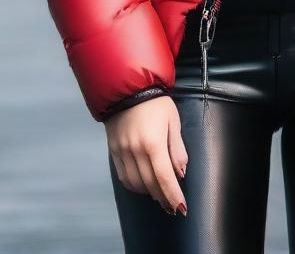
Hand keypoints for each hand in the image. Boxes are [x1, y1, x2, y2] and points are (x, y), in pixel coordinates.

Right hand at [106, 95, 188, 215]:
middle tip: (173, 206)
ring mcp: (122, 151)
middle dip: (163, 198)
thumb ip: (177, 148)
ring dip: (149, 192)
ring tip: (160, 194)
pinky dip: (134, 184)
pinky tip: (143, 184)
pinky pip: (123, 176)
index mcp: (153, 142)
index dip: (173, 196)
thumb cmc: (155, 101)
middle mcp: (135, 150)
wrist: (128, 87)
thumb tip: (181, 172)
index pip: (165, 177)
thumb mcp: (173, 120)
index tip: (181, 208)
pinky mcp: (113, 150)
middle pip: (150, 184)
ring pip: (135, 184)